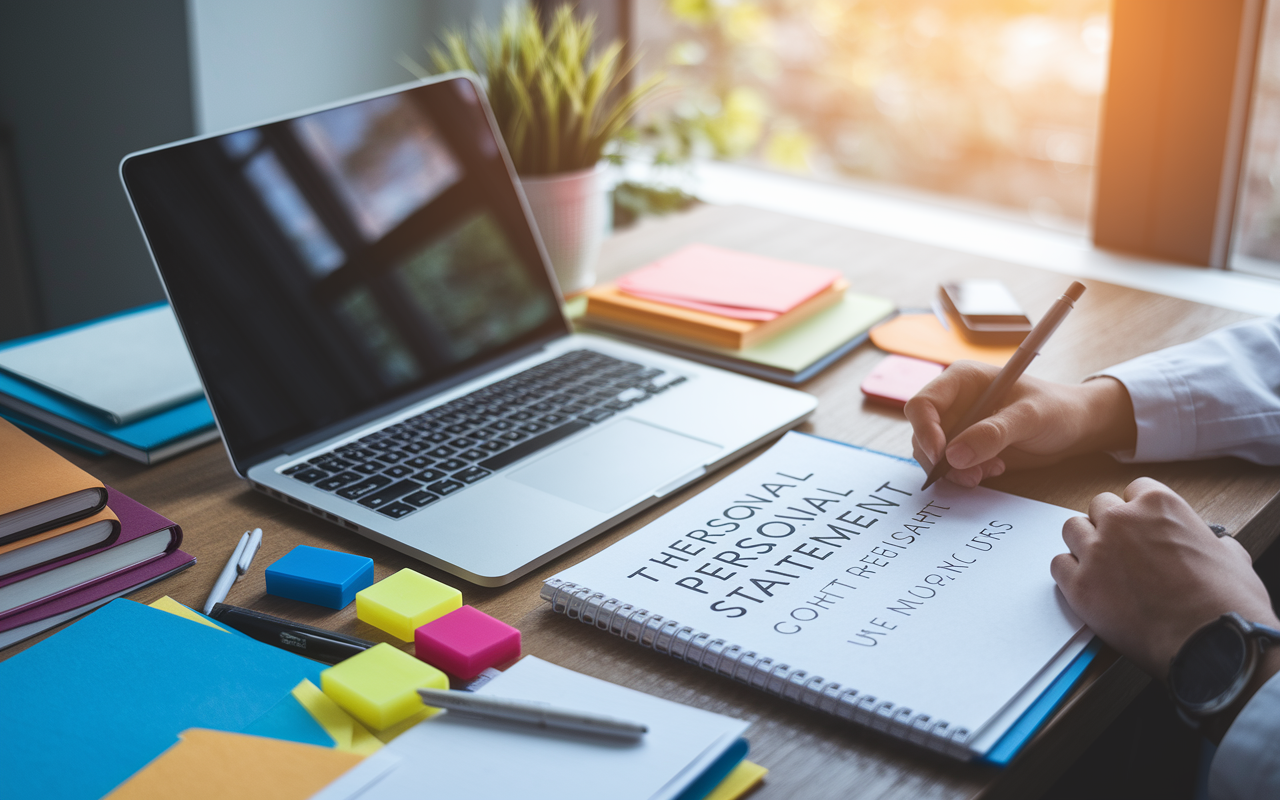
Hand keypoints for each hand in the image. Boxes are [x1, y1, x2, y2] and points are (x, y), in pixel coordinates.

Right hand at [903, 362, 1136, 486]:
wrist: (1075, 426)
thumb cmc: (1057, 410)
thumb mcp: (1030, 417)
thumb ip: (993, 434)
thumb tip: (953, 456)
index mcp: (961, 380)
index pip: (922, 404)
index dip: (924, 430)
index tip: (941, 456)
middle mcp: (953, 401)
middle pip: (921, 432)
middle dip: (940, 459)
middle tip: (970, 475)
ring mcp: (958, 424)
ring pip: (932, 453)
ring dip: (954, 470)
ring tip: (988, 472)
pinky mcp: (965, 445)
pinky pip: (949, 465)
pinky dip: (964, 474)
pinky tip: (993, 470)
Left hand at [1050, 478, 1279, 680]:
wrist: (1211, 643)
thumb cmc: (1227, 603)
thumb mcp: (1231, 555)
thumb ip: (1209, 540)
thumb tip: (1212, 546)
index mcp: (1159, 505)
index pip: (1134, 490)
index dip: (1139, 512)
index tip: (1143, 528)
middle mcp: (1122, 520)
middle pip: (1099, 507)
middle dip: (1110, 525)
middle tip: (1123, 551)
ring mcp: (1096, 551)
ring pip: (1072, 529)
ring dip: (1085, 544)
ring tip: (1102, 567)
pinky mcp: (1079, 585)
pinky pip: (1058, 565)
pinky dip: (1070, 574)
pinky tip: (1088, 586)